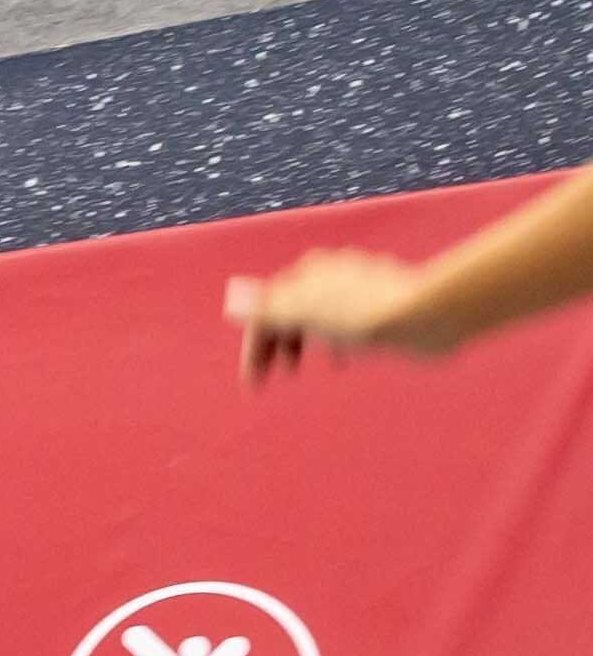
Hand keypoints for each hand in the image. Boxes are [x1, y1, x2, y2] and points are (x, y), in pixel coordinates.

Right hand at [232, 251, 435, 378]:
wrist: (422, 315)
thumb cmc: (362, 316)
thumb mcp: (305, 312)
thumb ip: (266, 308)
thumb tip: (233, 297)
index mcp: (305, 273)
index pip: (264, 312)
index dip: (254, 349)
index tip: (255, 384)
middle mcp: (329, 270)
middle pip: (291, 309)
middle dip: (280, 343)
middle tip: (281, 374)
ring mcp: (357, 281)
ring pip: (319, 314)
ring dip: (308, 342)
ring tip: (312, 367)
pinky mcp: (382, 296)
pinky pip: (347, 319)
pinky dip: (337, 339)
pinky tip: (345, 356)